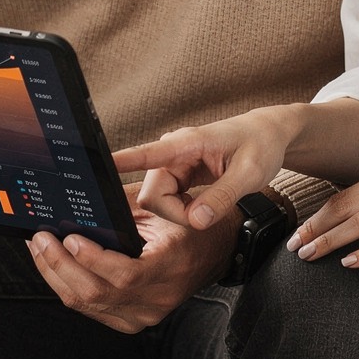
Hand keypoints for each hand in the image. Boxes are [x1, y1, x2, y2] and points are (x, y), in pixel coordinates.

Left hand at [27, 197, 239, 334]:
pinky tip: (56, 268)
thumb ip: (123, 209)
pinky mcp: (133, 321)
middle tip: (41, 240)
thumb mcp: (162, 208)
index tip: (69, 238)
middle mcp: (159, 298)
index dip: (92, 259)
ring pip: (89, 305)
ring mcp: (145, 315)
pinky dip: (69, 288)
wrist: (214, 252)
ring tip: (41, 250)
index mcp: (171, 266)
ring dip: (57, 276)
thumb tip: (78, 205)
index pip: (125, 275)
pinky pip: (93, 310)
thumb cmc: (187, 224)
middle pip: (98, 294)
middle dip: (60, 266)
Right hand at [114, 106, 309, 230]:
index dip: (118, 163)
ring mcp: (171, 165)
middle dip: (177, 213)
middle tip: (208, 212)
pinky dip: (183, 210)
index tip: (91, 163)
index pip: (143, 154)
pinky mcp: (174, 175)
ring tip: (210, 204)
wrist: (267, 136)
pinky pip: (167, 202)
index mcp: (185, 144)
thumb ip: (222, 198)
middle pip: (152, 196)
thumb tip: (196, 222)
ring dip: (181, 212)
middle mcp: (171, 153)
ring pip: (158, 202)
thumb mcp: (250, 175)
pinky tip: (201, 204)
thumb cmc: (260, 146)